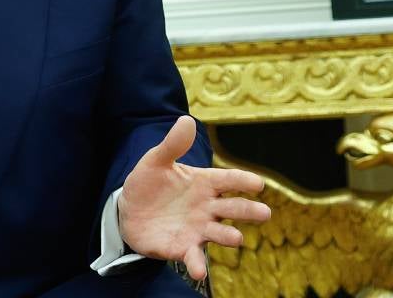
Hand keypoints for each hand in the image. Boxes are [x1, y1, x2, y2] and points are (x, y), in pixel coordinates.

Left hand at [117, 116, 270, 280]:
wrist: (128, 211)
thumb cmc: (148, 183)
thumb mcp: (156, 161)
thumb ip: (172, 145)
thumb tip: (186, 120)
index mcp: (204, 183)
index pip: (228, 180)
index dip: (243, 180)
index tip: (258, 183)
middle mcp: (207, 207)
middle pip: (232, 208)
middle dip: (248, 211)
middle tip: (264, 213)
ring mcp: (197, 229)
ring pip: (219, 233)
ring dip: (228, 236)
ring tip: (236, 238)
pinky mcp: (183, 248)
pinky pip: (193, 257)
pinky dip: (197, 264)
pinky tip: (199, 271)